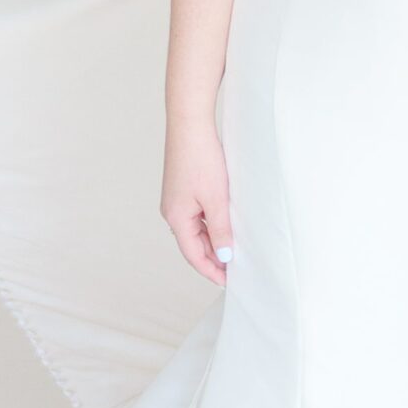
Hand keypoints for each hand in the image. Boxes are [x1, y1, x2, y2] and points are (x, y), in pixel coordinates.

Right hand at [162, 114, 232, 284]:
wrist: (190, 124)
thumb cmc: (201, 159)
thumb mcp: (217, 199)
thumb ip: (221, 231)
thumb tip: (225, 257)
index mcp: (176, 218)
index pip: (194, 255)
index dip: (212, 271)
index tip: (229, 282)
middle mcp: (171, 212)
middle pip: (193, 245)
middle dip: (214, 259)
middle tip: (236, 270)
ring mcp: (176, 201)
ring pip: (196, 231)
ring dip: (213, 242)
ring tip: (235, 250)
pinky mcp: (182, 190)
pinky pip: (197, 216)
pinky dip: (211, 226)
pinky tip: (226, 225)